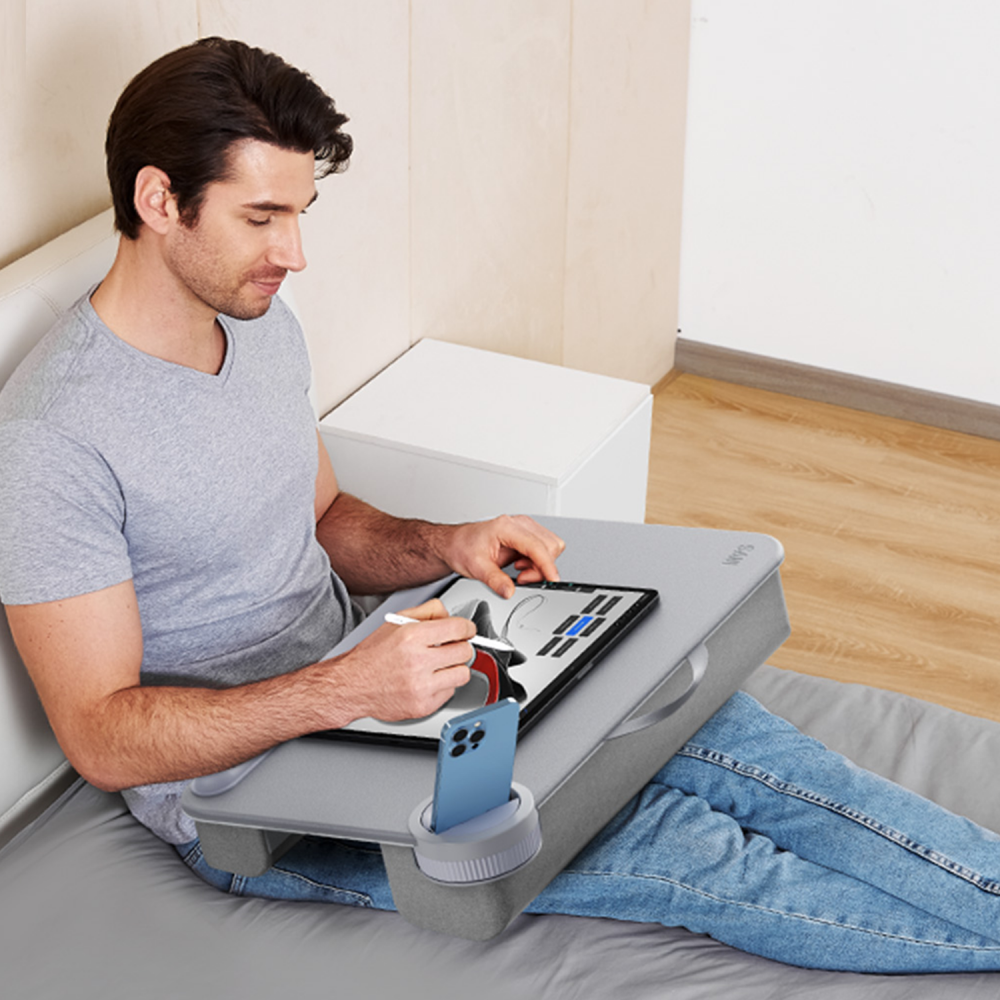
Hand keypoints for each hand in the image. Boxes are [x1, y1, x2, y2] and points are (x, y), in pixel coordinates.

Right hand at [330, 599, 475, 721]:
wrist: (352, 685)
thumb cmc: (373, 655)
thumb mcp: (396, 622)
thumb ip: (427, 611)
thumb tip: (450, 615)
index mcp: (412, 637)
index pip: (459, 628)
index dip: (467, 628)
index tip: (467, 631)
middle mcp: (417, 662)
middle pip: (465, 652)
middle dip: (460, 648)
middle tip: (451, 648)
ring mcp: (421, 687)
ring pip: (463, 674)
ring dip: (454, 669)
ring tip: (439, 666)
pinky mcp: (423, 706)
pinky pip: (450, 693)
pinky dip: (443, 686)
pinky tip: (427, 681)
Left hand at [438, 514, 565, 598]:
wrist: (455, 543)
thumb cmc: (462, 547)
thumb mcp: (476, 567)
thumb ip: (495, 580)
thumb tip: (509, 591)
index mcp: (506, 527)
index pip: (537, 546)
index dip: (547, 565)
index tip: (552, 580)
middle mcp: (519, 524)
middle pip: (550, 546)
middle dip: (541, 568)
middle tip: (522, 579)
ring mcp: (525, 528)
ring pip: (551, 547)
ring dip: (540, 565)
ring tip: (520, 572)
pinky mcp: (527, 536)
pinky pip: (545, 549)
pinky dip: (537, 563)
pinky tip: (520, 567)